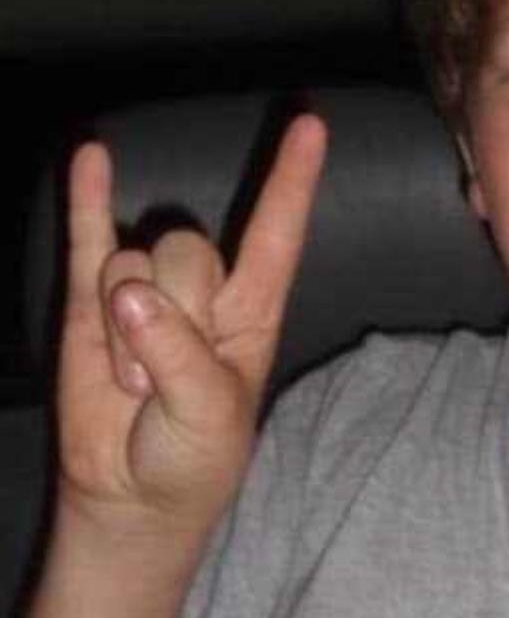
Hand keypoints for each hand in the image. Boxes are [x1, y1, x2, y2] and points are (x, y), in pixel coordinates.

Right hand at [58, 113, 326, 538]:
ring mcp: (144, 289)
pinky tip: (91, 156)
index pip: (276, 236)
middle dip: (169, 317)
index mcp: (251, 314)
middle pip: (187, 252)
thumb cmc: (191, 458)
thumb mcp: (208, 416)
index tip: (311, 124)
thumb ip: (177, 355)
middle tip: (160, 385)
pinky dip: (87, 198)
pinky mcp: (90, 299)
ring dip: (123, 335)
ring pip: (131, 264)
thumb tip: (129, 297)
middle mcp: (202, 292)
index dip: (292, 182)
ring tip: (131, 383)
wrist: (131, 493)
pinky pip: (88, 235)